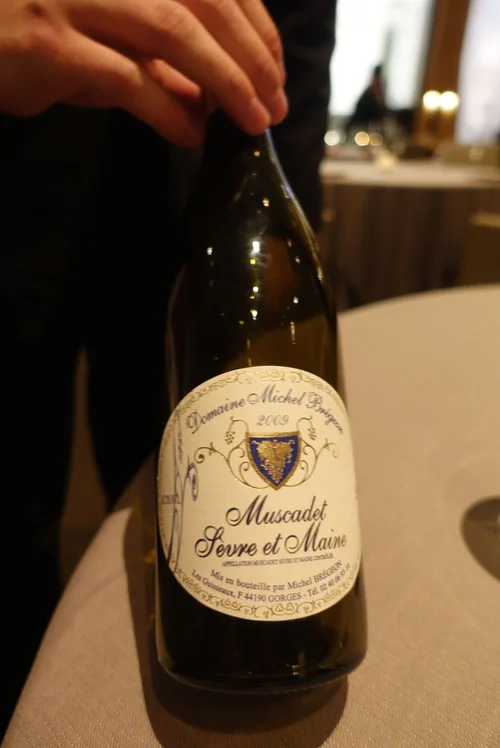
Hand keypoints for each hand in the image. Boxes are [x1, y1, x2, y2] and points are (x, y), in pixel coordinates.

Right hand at [0, 0, 287, 144]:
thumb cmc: (41, 27)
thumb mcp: (110, 33)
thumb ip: (160, 56)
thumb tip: (212, 97)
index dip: (256, 25)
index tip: (275, 72)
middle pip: (205, 1)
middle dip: (252, 56)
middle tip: (275, 104)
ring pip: (174, 31)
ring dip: (226, 81)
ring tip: (251, 121)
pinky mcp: (51, 43)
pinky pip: (128, 78)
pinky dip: (169, 111)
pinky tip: (191, 136)